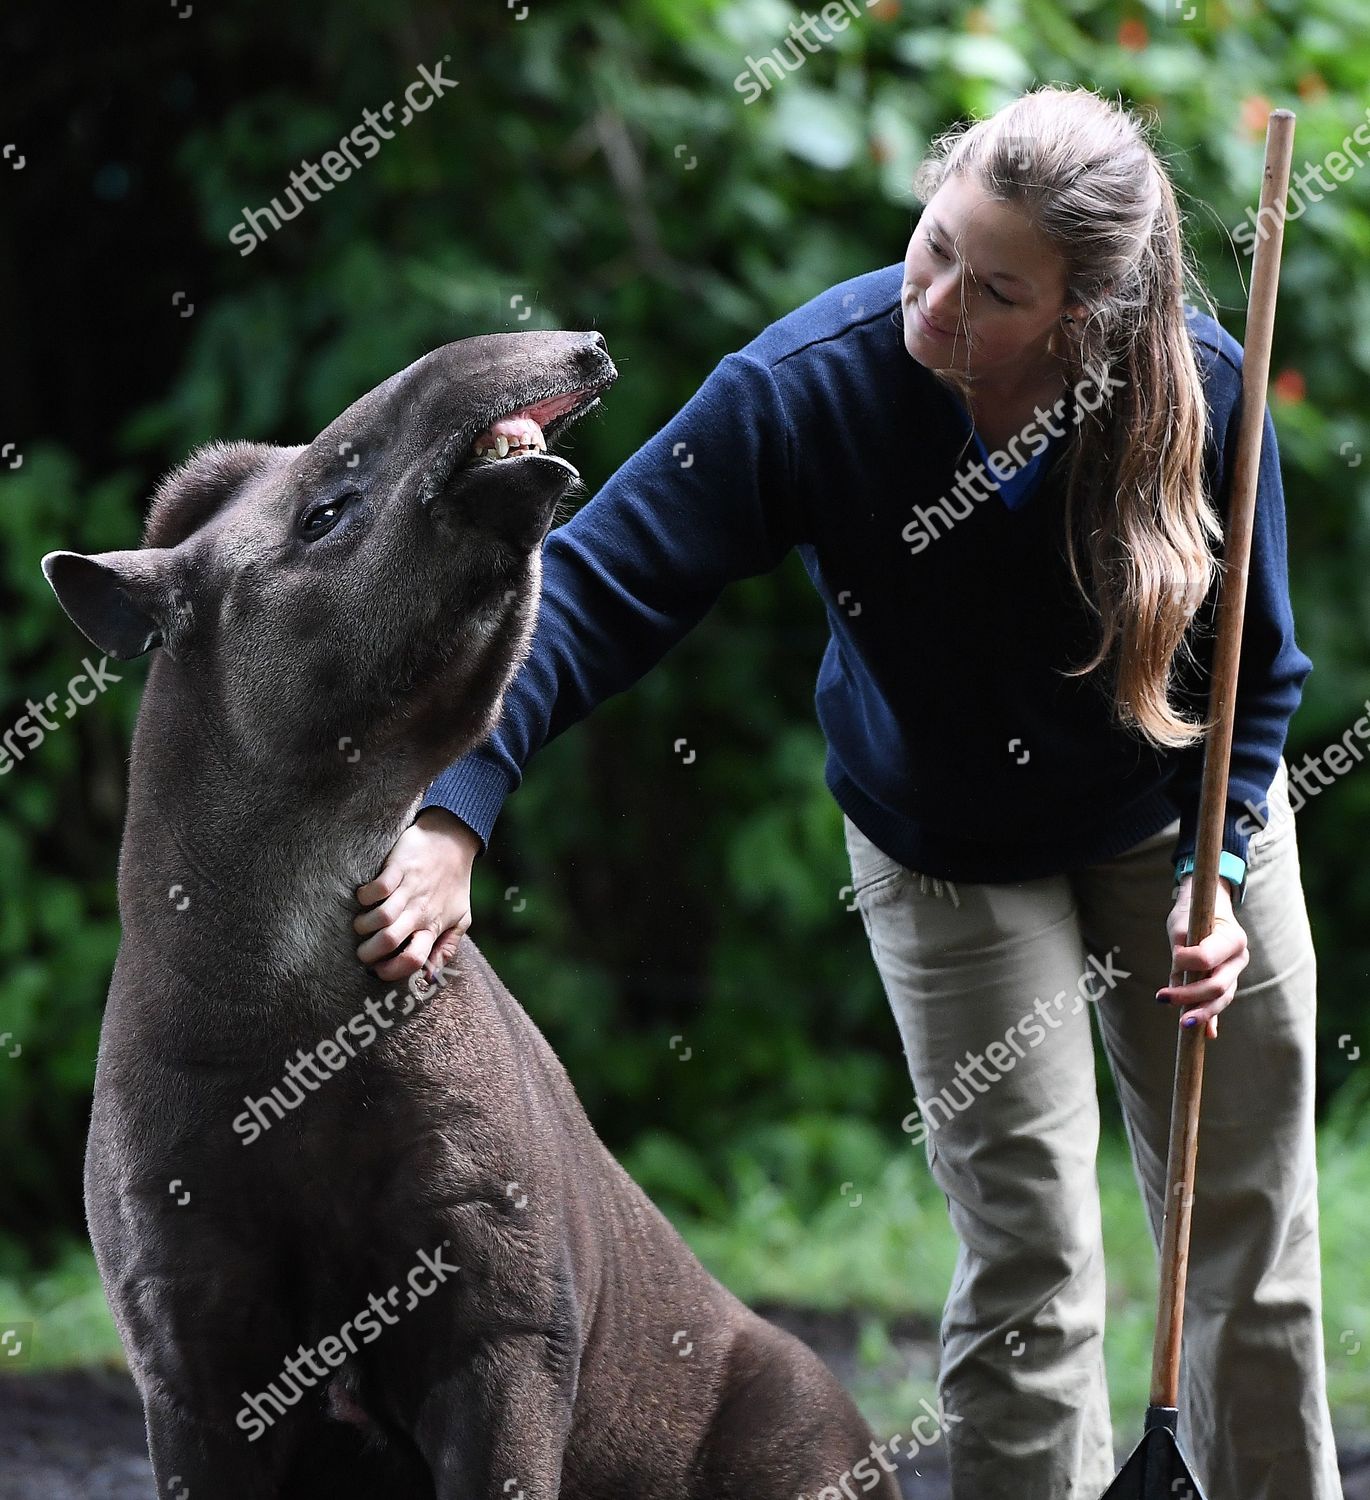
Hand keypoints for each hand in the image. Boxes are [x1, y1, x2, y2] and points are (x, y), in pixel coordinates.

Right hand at [353, 808, 480, 980]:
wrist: (453, 839)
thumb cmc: (454, 883)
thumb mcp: (461, 918)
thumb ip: (446, 948)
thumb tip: (428, 978)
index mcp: (435, 926)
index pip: (414, 959)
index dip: (391, 971)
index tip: (378, 971)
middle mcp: (421, 910)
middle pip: (389, 941)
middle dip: (368, 953)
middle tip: (363, 951)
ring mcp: (410, 889)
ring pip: (380, 917)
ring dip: (363, 926)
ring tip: (362, 925)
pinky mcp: (398, 868)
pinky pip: (377, 888)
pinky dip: (364, 896)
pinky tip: (364, 898)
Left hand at [1157, 873, 1249, 1038]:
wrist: (1210, 909)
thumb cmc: (1193, 914)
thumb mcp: (1182, 924)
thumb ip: (1181, 948)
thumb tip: (1178, 978)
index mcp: (1233, 939)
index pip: (1207, 958)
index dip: (1186, 961)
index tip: (1173, 958)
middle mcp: (1239, 958)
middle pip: (1217, 986)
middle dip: (1190, 996)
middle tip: (1162, 999)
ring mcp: (1235, 972)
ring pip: (1221, 998)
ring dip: (1201, 1012)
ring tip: (1183, 1023)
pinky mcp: (1227, 982)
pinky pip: (1219, 1002)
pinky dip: (1212, 1018)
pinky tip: (1208, 1034)